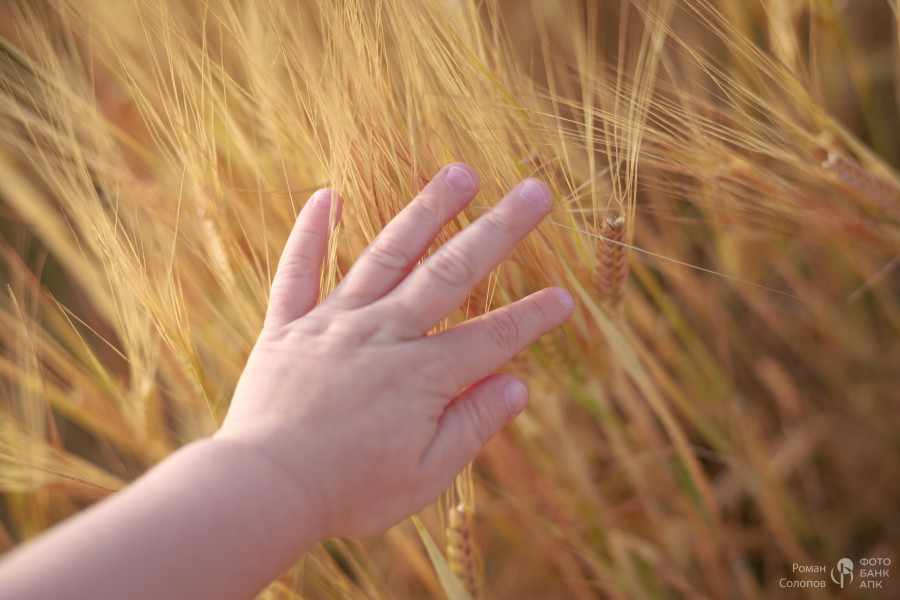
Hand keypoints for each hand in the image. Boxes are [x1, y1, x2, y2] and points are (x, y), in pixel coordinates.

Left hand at [215, 163, 572, 538]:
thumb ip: (472, 424)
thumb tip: (518, 384)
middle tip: (534, 191)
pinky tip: (325, 195)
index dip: (532, 318)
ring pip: (387, 255)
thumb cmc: (349, 491)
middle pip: (451, 274)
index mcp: (421, 375)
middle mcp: (384, 335)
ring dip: (426, 211)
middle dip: (498, 231)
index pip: (492, 338)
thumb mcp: (425, 475)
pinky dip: (310, 233)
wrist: (263, 490)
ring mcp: (334, 323)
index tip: (565, 297)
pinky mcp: (288, 327)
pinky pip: (298, 271)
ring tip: (458, 171)